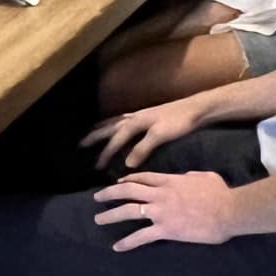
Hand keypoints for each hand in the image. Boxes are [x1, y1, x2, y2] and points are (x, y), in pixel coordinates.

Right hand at [83, 96, 199, 171]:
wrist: (196, 109)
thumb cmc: (180, 122)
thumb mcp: (161, 135)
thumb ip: (143, 148)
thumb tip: (126, 163)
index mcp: (135, 122)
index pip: (115, 141)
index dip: (105, 154)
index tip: (96, 166)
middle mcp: (133, 117)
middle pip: (108, 127)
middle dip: (94, 136)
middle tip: (79, 145)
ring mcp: (139, 114)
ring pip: (114, 121)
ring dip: (101, 128)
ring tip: (91, 134)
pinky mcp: (146, 115)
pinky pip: (122, 120)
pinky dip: (113, 124)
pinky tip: (116, 129)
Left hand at [93, 170, 236, 249]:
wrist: (228, 211)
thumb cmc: (220, 193)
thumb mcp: (204, 176)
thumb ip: (191, 176)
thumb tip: (186, 177)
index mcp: (169, 180)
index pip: (142, 177)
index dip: (127, 179)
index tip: (118, 181)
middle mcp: (160, 194)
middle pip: (128, 190)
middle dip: (109, 193)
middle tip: (97, 197)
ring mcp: (161, 212)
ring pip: (128, 211)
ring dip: (110, 215)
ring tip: (98, 219)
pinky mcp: (165, 229)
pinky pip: (141, 236)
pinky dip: (127, 242)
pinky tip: (117, 247)